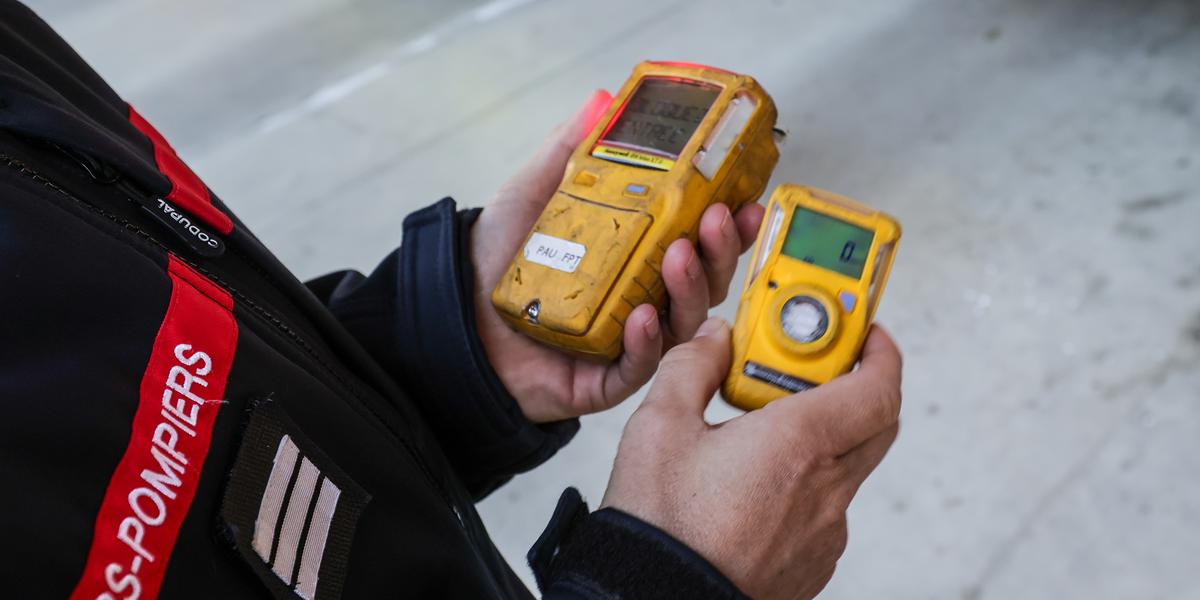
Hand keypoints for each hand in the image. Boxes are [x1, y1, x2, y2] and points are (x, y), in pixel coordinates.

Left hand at [470, 91, 764, 422]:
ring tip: (679, 255)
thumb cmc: (497, 262)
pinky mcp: (603, 380)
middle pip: (705, 280)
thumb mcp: (533, 194)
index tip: (745, 197)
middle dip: (720, 250)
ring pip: (683, 322)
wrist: (452, 317)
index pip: (699, 240)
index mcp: (638, 257)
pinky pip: (638, 366)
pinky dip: (647, 343)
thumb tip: (602, 99)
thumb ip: (570, 151)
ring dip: (691, 288)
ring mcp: (627, 341)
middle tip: (716, 218)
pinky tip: (645, 317)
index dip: (729, 223)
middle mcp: (642, 298)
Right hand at [602, 318, 902, 599]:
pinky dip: (805, 484)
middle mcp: (826, 489)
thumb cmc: (661, 524)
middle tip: (814, 372)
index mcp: (799, 443)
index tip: (865, 334)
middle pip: (877, 425)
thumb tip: (713, 338)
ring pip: (846, 469)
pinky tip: (754, 485)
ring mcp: (824, 532)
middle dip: (858, 388)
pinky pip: (825, 511)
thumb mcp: (660, 425)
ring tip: (764, 433)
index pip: (878, 387)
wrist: (656, 599)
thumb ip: (692, 366)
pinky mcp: (812, 564)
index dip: (881, 353)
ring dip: (824, 441)